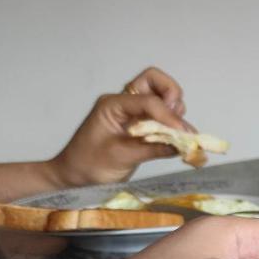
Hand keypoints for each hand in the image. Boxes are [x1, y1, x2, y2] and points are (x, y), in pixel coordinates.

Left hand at [49, 67, 194, 186]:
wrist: (74, 176)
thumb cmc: (89, 165)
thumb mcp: (122, 157)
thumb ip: (154, 148)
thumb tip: (184, 145)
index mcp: (113, 104)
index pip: (149, 100)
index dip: (168, 115)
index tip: (183, 134)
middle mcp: (125, 103)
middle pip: (156, 81)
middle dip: (172, 96)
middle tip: (177, 120)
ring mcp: (133, 113)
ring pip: (162, 96)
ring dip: (175, 111)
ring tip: (178, 134)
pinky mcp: (140, 126)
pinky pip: (162, 116)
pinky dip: (174, 125)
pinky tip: (179, 141)